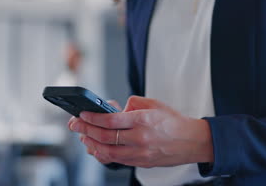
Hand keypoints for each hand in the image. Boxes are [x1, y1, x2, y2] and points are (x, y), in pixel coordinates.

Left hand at [68, 96, 213, 167]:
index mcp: (144, 120)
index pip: (111, 120)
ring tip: (83, 136)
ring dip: (91, 143)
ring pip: (107, 152)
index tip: (82, 113)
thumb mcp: (154, 104)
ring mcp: (140, 153)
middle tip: (75, 124)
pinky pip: (116, 160)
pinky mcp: (140, 162)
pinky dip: (102, 154)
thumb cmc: (173, 122)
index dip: (92, 117)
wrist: (191, 141)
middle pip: (105, 137)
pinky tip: (96, 147)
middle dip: (85, 129)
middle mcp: (141, 138)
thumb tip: (114, 108)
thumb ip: (132, 104)